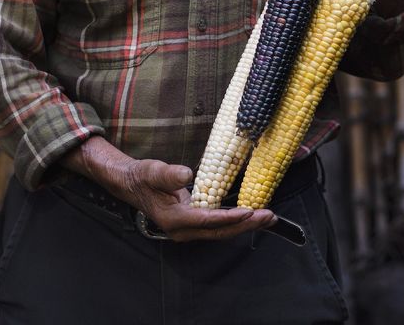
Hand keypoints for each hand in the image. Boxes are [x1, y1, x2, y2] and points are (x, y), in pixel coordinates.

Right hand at [117, 158, 275, 241]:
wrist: (133, 185)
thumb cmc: (143, 177)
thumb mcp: (153, 171)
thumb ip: (169, 175)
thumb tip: (187, 173)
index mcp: (175, 220)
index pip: (208, 221)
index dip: (230, 218)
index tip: (250, 212)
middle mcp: (184, 230)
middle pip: (220, 232)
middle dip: (247, 225)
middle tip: (270, 217)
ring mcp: (189, 229)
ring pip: (221, 231)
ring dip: (245, 225)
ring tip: (268, 218)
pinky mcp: (193, 223)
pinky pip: (218, 226)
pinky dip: (236, 222)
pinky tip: (250, 215)